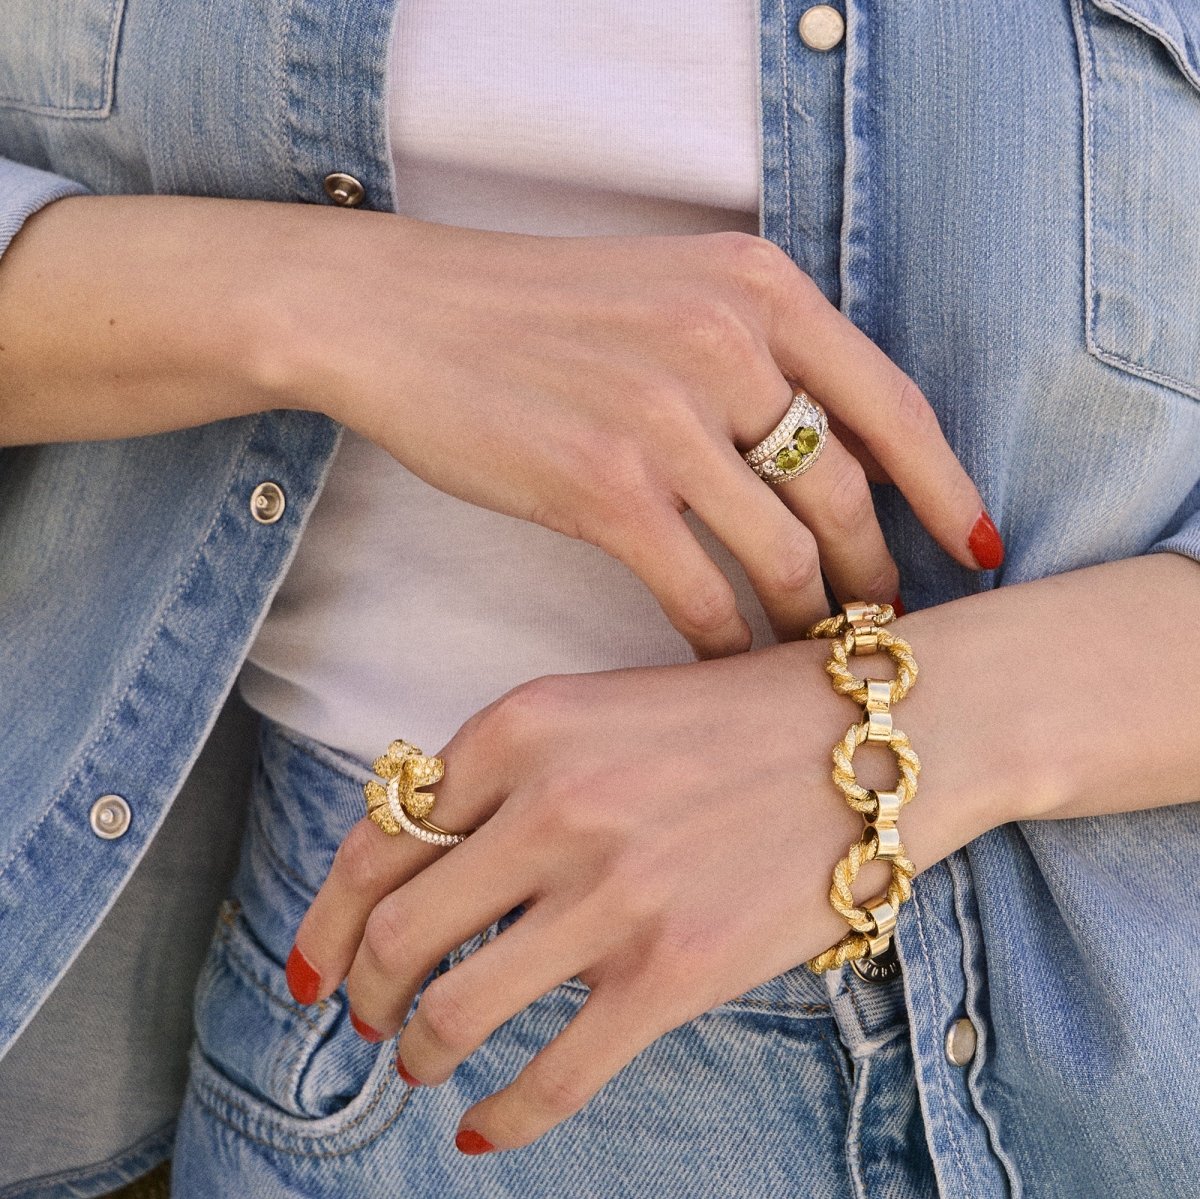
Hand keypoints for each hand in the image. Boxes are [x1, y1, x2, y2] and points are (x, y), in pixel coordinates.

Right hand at [279, 220, 994, 652]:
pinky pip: (701, 594)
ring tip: (814, 657)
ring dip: (808, 621)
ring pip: (784, 556)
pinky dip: (726, 641)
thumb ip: (763, 353)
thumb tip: (839, 461)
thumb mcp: (673, 290)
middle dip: (878, 576)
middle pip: (848, 495)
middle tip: (885, 628)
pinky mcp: (603, 489)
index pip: (896, 405)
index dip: (949, 490)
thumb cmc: (539, 312)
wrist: (405, 314)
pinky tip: (728, 666)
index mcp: (760, 287)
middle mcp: (727, 343)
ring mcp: (665, 418)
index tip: (978, 550)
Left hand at [290, 633, 1000, 1151]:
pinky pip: (553, 1077)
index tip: (314, 967)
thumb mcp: (597, 707)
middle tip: (367, 1019)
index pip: (378, 842)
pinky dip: (500, 1118)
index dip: (327, 920)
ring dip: (420, 1056)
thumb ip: (504, 775)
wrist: (874, 743)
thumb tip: (415, 867)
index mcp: (521, 728)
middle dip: (364, 995)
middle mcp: (552, 807)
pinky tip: (482, 1130)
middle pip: (399, 935)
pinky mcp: (672, 973)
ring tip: (422, 1065)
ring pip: (456, 1014)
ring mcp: (612, 894)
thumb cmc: (731, 721)